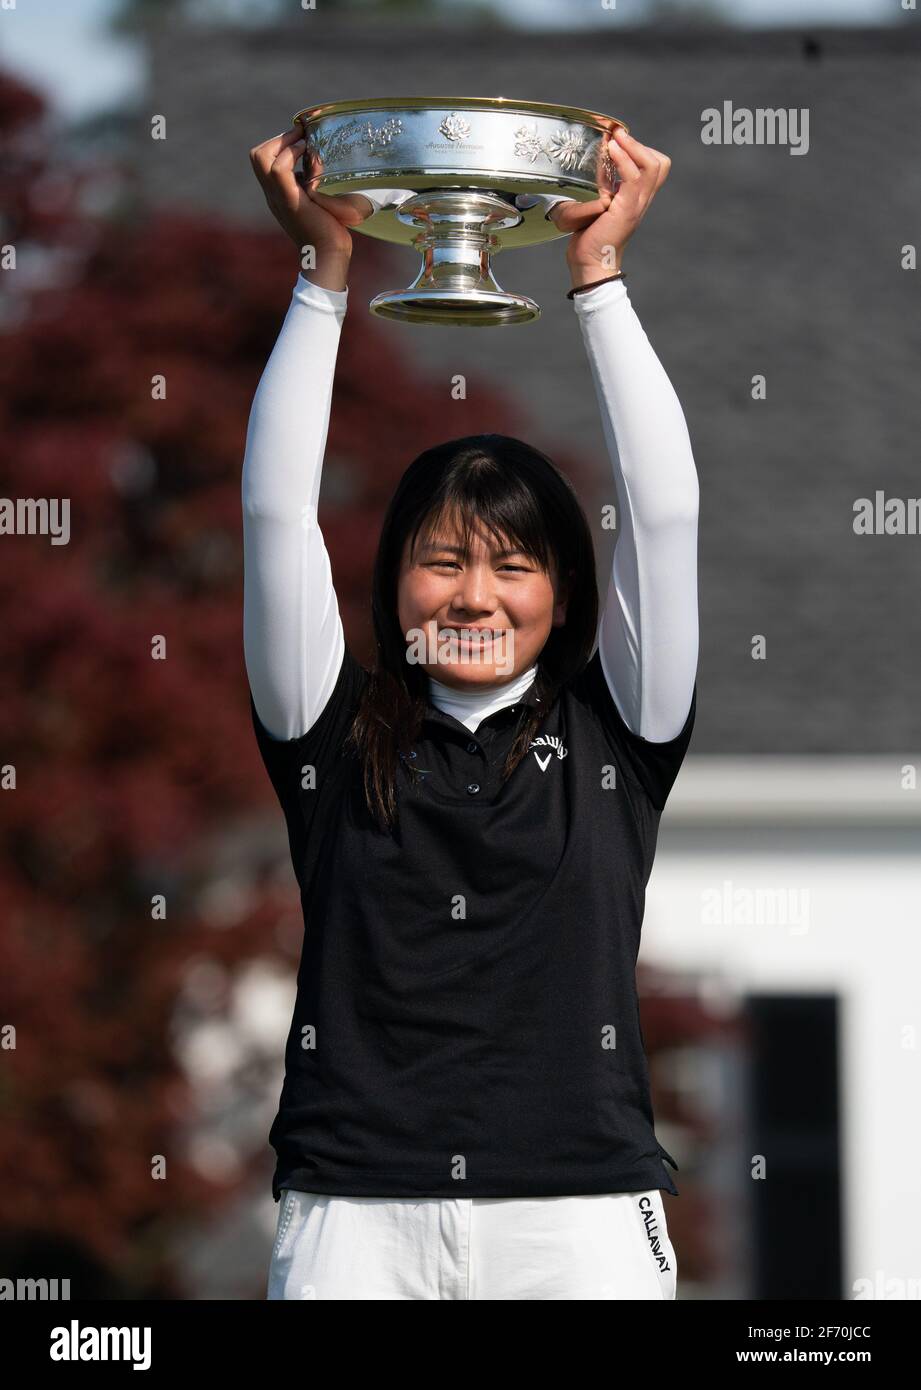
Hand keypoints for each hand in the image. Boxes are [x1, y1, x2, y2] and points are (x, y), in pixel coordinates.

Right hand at [248, 125, 377, 262]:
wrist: (328, 255)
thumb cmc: (329, 231)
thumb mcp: (316, 200)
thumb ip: (310, 183)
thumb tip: (315, 159)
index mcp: (276, 195)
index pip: (263, 161)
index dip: (278, 143)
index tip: (300, 137)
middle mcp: (272, 195)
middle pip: (257, 155)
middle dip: (278, 138)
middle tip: (301, 135)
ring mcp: (278, 197)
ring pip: (262, 157)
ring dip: (283, 142)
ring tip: (303, 142)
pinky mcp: (290, 201)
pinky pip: (279, 169)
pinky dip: (290, 154)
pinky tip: (306, 153)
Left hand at [547, 127, 670, 278]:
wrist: (590, 263)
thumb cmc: (590, 238)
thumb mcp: (600, 205)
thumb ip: (604, 188)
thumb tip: (597, 167)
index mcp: (638, 199)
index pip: (656, 168)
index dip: (642, 150)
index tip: (620, 142)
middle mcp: (642, 201)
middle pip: (660, 163)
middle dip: (640, 144)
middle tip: (618, 135)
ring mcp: (637, 206)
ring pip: (651, 166)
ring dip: (632, 146)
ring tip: (616, 137)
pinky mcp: (626, 210)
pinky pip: (633, 178)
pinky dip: (624, 160)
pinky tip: (611, 151)